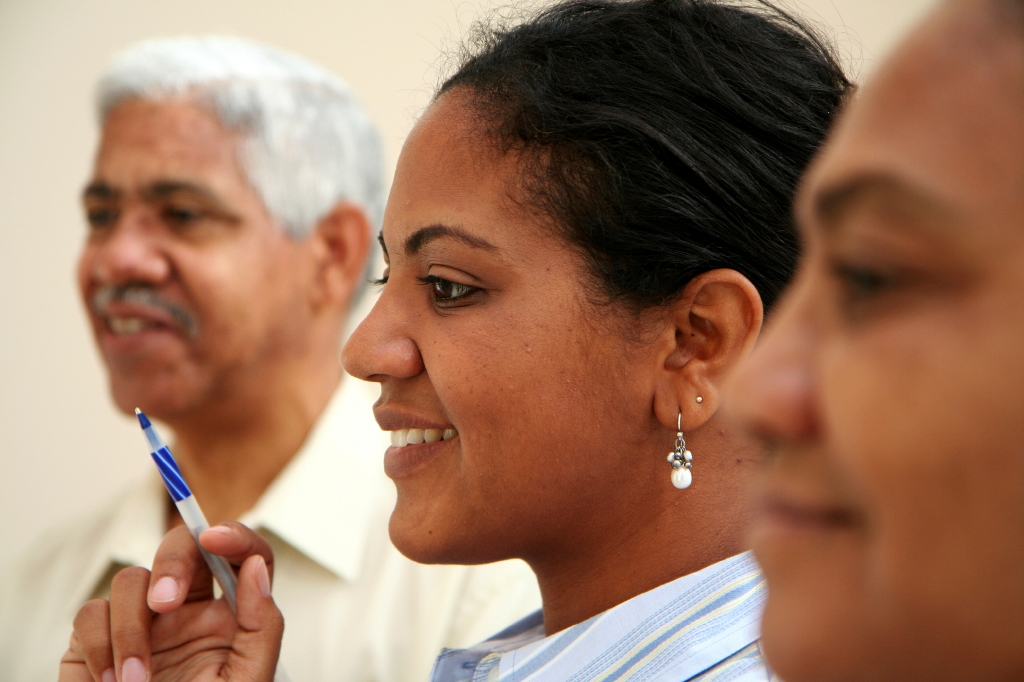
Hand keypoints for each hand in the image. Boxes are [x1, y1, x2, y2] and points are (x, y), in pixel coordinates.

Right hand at [59, 522, 283, 681]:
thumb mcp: (247, 681)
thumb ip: (262, 625)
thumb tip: (255, 566)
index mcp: (231, 616)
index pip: (244, 557)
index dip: (235, 536)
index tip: (217, 538)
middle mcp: (187, 610)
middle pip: (184, 547)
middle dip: (173, 560)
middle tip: (164, 603)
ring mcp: (141, 620)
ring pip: (131, 580)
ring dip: (130, 631)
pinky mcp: (96, 638)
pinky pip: (91, 615)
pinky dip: (99, 647)